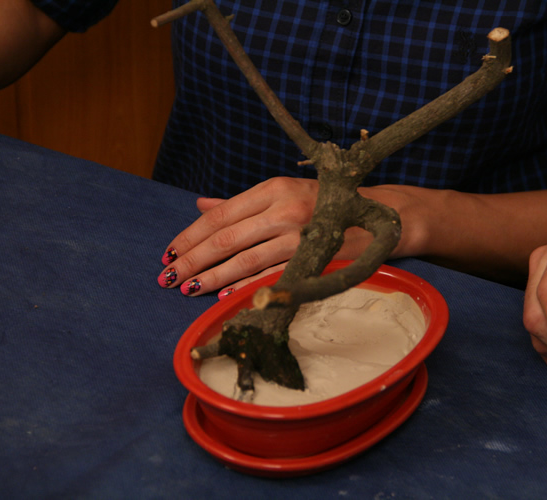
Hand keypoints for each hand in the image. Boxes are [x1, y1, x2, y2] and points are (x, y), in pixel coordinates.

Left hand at [158, 177, 406, 296]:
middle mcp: (284, 208)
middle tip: (167, 276)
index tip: (169, 252)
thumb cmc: (325, 204)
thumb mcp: (283, 193)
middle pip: (226, 238)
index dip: (191, 235)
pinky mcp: (313, 258)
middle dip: (192, 259)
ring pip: (244, 259)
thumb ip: (240, 204)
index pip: (220, 215)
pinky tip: (223, 297)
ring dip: (212, 277)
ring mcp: (299, 234)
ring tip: (187, 289)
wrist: (379, 216)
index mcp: (273, 189)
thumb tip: (200, 207)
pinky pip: (272, 275)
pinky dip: (245, 288)